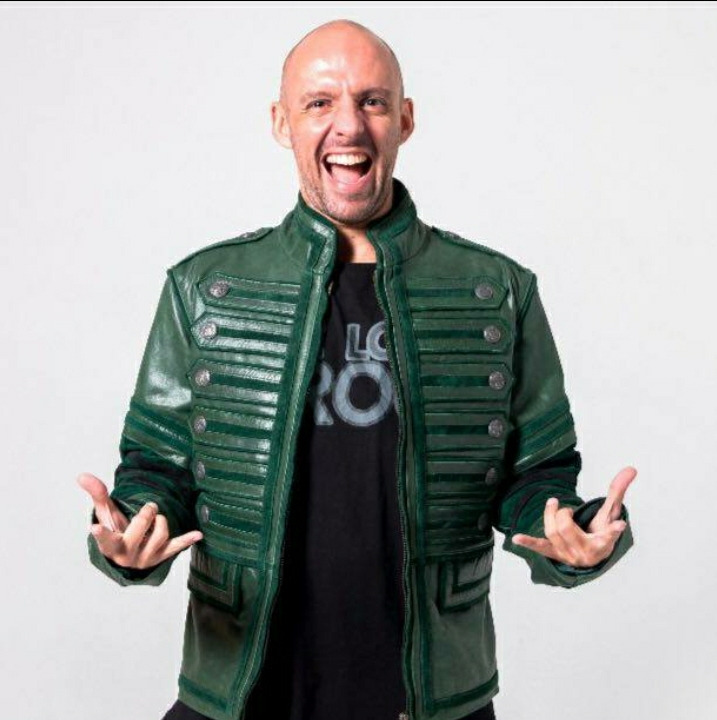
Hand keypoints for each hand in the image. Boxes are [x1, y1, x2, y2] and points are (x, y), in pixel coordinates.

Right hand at [77, 471, 202, 570]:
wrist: (127, 557)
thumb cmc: (115, 531)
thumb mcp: (105, 515)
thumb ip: (97, 494)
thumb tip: (82, 475)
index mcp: (111, 545)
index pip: (105, 539)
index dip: (101, 534)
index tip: (94, 529)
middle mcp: (128, 555)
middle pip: (139, 530)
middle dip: (146, 514)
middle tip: (150, 506)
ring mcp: (146, 558)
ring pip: (160, 535)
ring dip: (161, 522)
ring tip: (156, 519)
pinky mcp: (161, 556)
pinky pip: (176, 547)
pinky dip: (187, 540)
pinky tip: (198, 535)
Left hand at [510, 466, 636, 567]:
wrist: (590, 558)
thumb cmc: (600, 532)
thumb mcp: (610, 513)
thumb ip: (617, 491)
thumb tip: (631, 468)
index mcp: (602, 543)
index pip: (609, 535)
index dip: (613, 530)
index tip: (620, 525)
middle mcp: (584, 552)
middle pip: (568, 530)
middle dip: (563, 515)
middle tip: (567, 508)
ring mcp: (567, 554)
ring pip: (553, 533)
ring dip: (550, 516)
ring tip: (553, 504)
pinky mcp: (554, 554)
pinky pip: (540, 548)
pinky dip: (529, 543)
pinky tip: (516, 539)